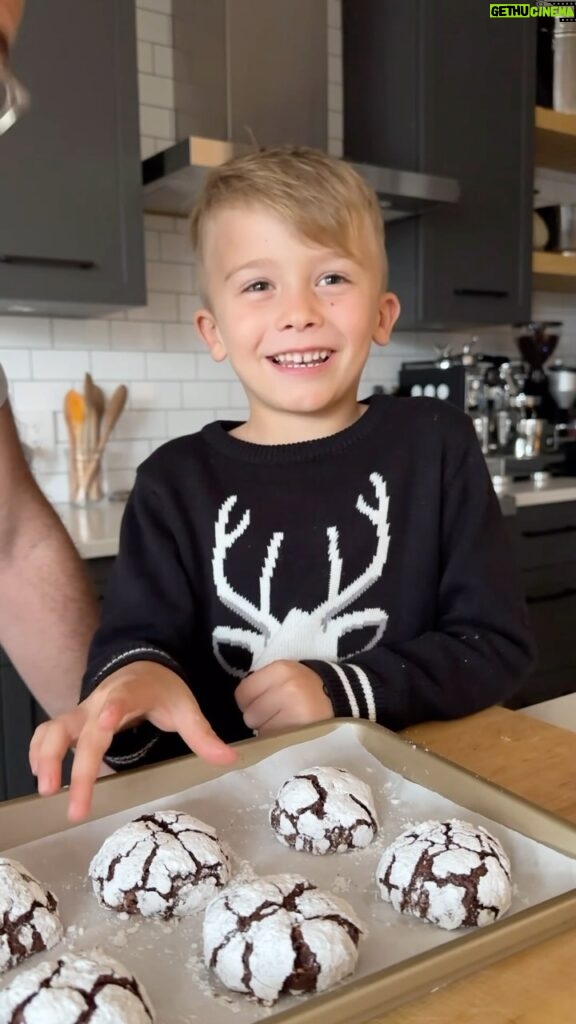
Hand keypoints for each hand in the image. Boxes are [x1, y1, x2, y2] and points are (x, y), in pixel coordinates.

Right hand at [30, 661, 235, 821]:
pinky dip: (39, 753)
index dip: (112, 709)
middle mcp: (100, 703)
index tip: (105, 719)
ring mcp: (82, 713)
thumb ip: (203, 735)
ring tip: (46, 791)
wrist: (140, 666)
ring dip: (46, 758)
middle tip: (76, 806)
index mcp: (131, 694)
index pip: (120, 699)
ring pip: (53, 731)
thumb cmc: (161, 690)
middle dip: (77, 769)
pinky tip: (41, 778)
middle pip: (83, 733)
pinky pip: (47, 735)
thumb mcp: (185, 708)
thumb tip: (230, 760)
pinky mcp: (72, 723)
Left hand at [235, 660, 333, 735]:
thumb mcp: (283, 675)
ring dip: (266, 729)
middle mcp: (288, 687)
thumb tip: (237, 706)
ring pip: (260, 729)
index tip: (259, 702)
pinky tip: (288, 730)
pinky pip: (274, 740)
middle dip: (257, 717)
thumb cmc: (302, 686)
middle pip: (249, 714)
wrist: (337, 698)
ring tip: (282, 722)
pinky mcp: (302, 729)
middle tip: (273, 714)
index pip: (242, 693)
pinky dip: (277, 738)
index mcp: (280, 669)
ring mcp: (296, 709)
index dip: (247, 702)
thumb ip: (260, 685)